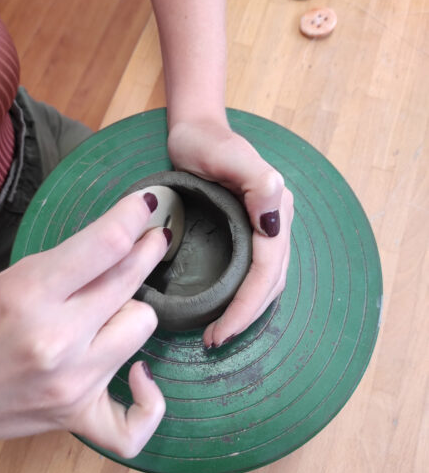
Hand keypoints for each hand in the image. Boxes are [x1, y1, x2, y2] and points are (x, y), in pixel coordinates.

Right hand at [0, 192, 168, 457]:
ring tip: (114, 310)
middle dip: (147, 250)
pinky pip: (137, 422)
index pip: (106, 244)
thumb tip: (121, 246)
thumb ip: (69, 265)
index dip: (134, 215)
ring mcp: (73, 383)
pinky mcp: (78, 416)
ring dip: (134, 311)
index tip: (147, 204)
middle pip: (130, 281)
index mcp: (30, 294)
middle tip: (152, 238)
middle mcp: (57, 340)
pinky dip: (148, 400)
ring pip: (143, 325)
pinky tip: (140, 375)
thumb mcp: (14, 279)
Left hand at [168, 120, 293, 347]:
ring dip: (247, 311)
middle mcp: (275, 222)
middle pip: (270, 281)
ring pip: (265, 281)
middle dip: (246, 315)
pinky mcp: (249, 231)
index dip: (247, 305)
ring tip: (220, 332)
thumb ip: (257, 182)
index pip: (267, 270)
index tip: (220, 331)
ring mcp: (264, 227)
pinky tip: (227, 307)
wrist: (197, 131)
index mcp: (274, 210)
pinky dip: (244, 296)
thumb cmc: (205, 143)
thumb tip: (275, 220)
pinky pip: (254, 271)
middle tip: (215, 341)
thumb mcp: (227, 157)